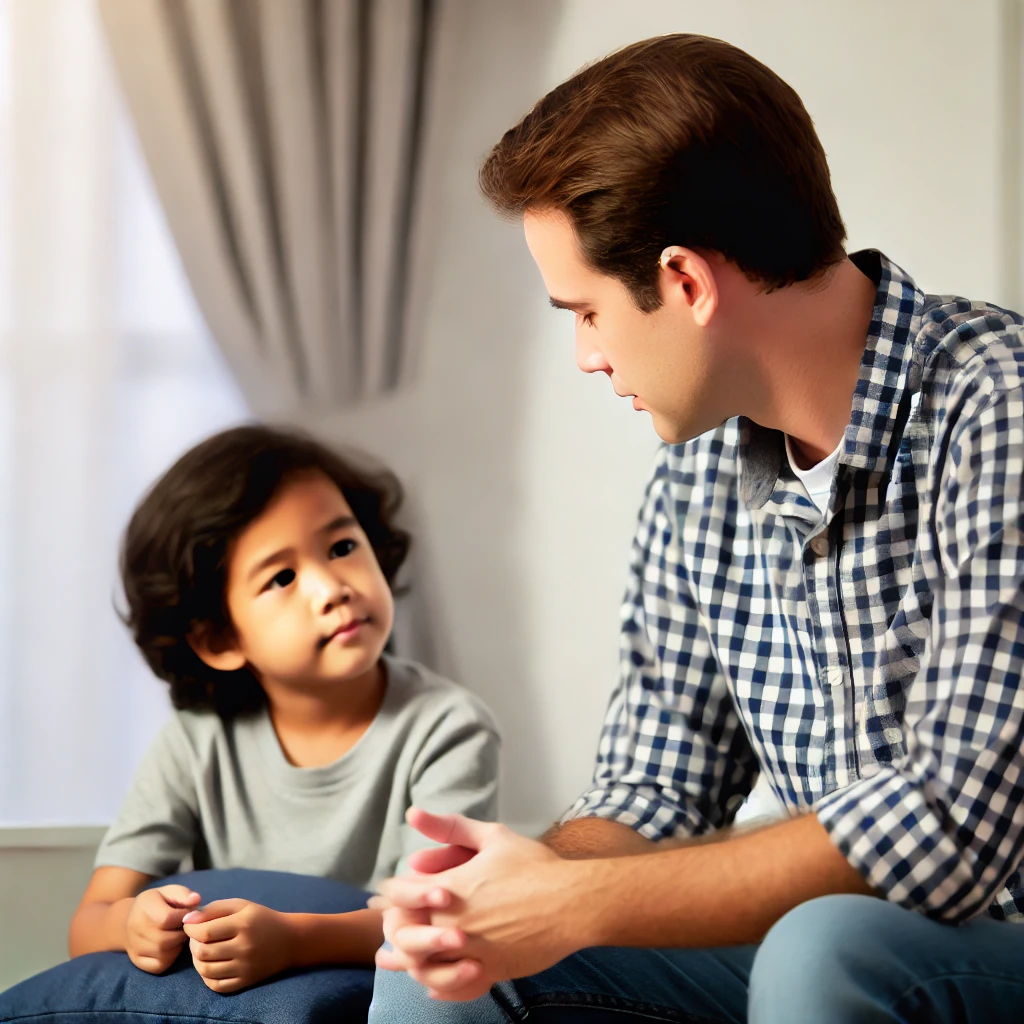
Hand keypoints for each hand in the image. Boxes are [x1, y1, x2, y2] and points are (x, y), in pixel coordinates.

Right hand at [125, 884, 200, 973]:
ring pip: (164, 954)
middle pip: (166, 940)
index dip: (183, 917)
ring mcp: (135, 948)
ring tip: (177, 934)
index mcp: (143, 908)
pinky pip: (160, 965)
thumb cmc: (157, 903)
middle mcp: (135, 930)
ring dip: (177, 945)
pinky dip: (170, 957)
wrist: (130, 919)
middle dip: (181, 933)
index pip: (167, 919)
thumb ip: (183, 894)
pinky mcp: (138, 962)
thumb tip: (197, 900)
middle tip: (183, 927)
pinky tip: (171, 946)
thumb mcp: (169, 891)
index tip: (186, 914)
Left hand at [182, 899, 292, 993]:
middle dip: (192, 944)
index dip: (191, 929)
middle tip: (196, 938)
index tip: (190, 924)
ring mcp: (245, 967)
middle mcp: (244, 947)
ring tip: (201, 950)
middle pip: (203, 952)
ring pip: (206, 970)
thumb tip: (187, 919)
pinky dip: (206, 976)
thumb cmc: (261, 919)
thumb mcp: (241, 905)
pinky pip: (216, 985)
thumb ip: (214, 909)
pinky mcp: (246, 981)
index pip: (205, 931)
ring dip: (197, 960)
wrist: (289, 940)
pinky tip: (210, 964)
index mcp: (243, 924)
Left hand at [371, 809, 585, 1000]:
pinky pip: (452, 987)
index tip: (393, 893)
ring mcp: (470, 951)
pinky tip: (436, 984)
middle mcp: (453, 922)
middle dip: (396, 928)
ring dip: (411, 961)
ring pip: (422, 966)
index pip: (399, 895)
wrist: (573, 903)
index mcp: (450, 887)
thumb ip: (451, 826)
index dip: (393, 894)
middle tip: (395, 925)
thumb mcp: (493, 836)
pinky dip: (439, 986)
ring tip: (407, 958)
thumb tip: (413, 814)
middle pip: (403, 933)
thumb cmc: (535, 866)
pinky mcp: (488, 972)